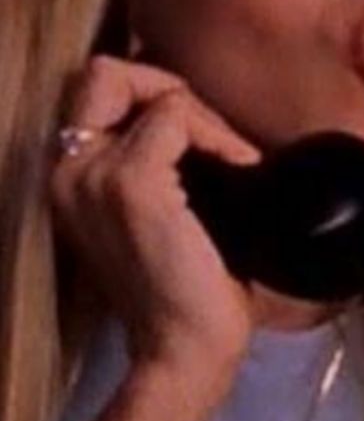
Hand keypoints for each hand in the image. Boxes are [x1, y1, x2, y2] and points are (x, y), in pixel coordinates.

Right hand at [50, 55, 260, 406]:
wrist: (185, 350)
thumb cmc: (188, 288)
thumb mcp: (163, 214)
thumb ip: (160, 165)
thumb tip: (197, 119)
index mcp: (68, 178)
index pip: (96, 90)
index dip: (155, 98)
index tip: (204, 142)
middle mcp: (64, 170)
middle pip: (105, 70)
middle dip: (170, 88)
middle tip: (216, 140)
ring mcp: (91, 174)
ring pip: (151, 88)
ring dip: (205, 117)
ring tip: (233, 162)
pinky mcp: (130, 183)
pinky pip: (176, 115)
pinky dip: (218, 134)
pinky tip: (241, 168)